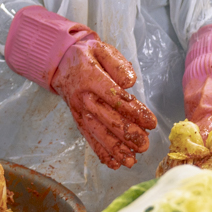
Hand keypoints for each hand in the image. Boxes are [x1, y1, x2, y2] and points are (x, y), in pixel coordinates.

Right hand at [52, 38, 157, 169]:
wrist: (59, 63)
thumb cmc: (86, 56)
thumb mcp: (101, 49)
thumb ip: (118, 64)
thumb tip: (129, 83)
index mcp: (90, 78)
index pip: (114, 97)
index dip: (134, 111)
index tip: (151, 123)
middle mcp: (83, 98)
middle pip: (106, 119)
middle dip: (126, 134)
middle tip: (144, 145)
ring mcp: (79, 112)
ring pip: (97, 133)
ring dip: (114, 148)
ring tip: (131, 160)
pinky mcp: (78, 120)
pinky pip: (88, 138)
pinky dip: (100, 152)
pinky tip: (114, 163)